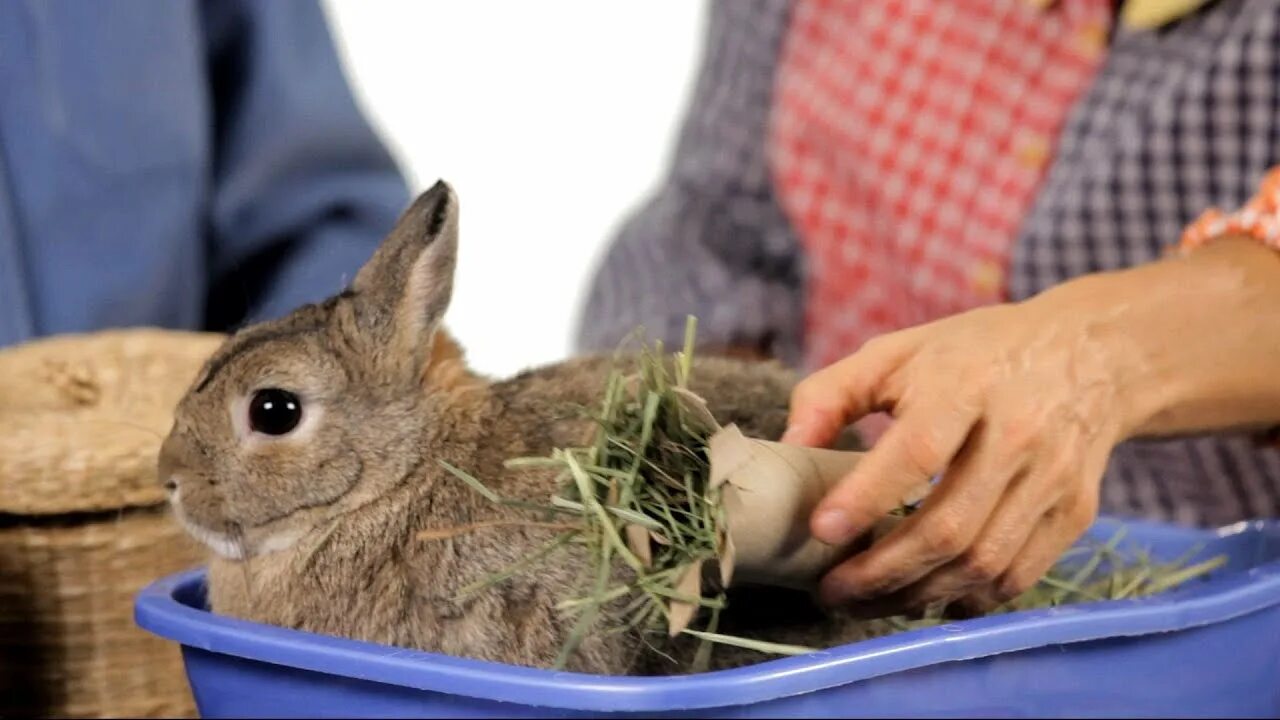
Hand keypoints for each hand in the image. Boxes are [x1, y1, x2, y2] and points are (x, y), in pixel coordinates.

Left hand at [783, 294, 1131, 613]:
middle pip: (948, 527)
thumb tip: (787, 447)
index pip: (915, 453)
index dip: (866, 498)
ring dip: (917, 595)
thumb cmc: (972, 355)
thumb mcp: (896, 353)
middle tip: (831, 592)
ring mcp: (1051, 478)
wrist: (1089, 353)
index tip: (820, 531)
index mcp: (965, 386)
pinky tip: (926, 599)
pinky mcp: (1074, 511)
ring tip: (867, 603)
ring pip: (981, 562)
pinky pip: (1018, 576)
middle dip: (880, 573)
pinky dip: (967, 600)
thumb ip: (831, 395)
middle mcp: (1017, 434)